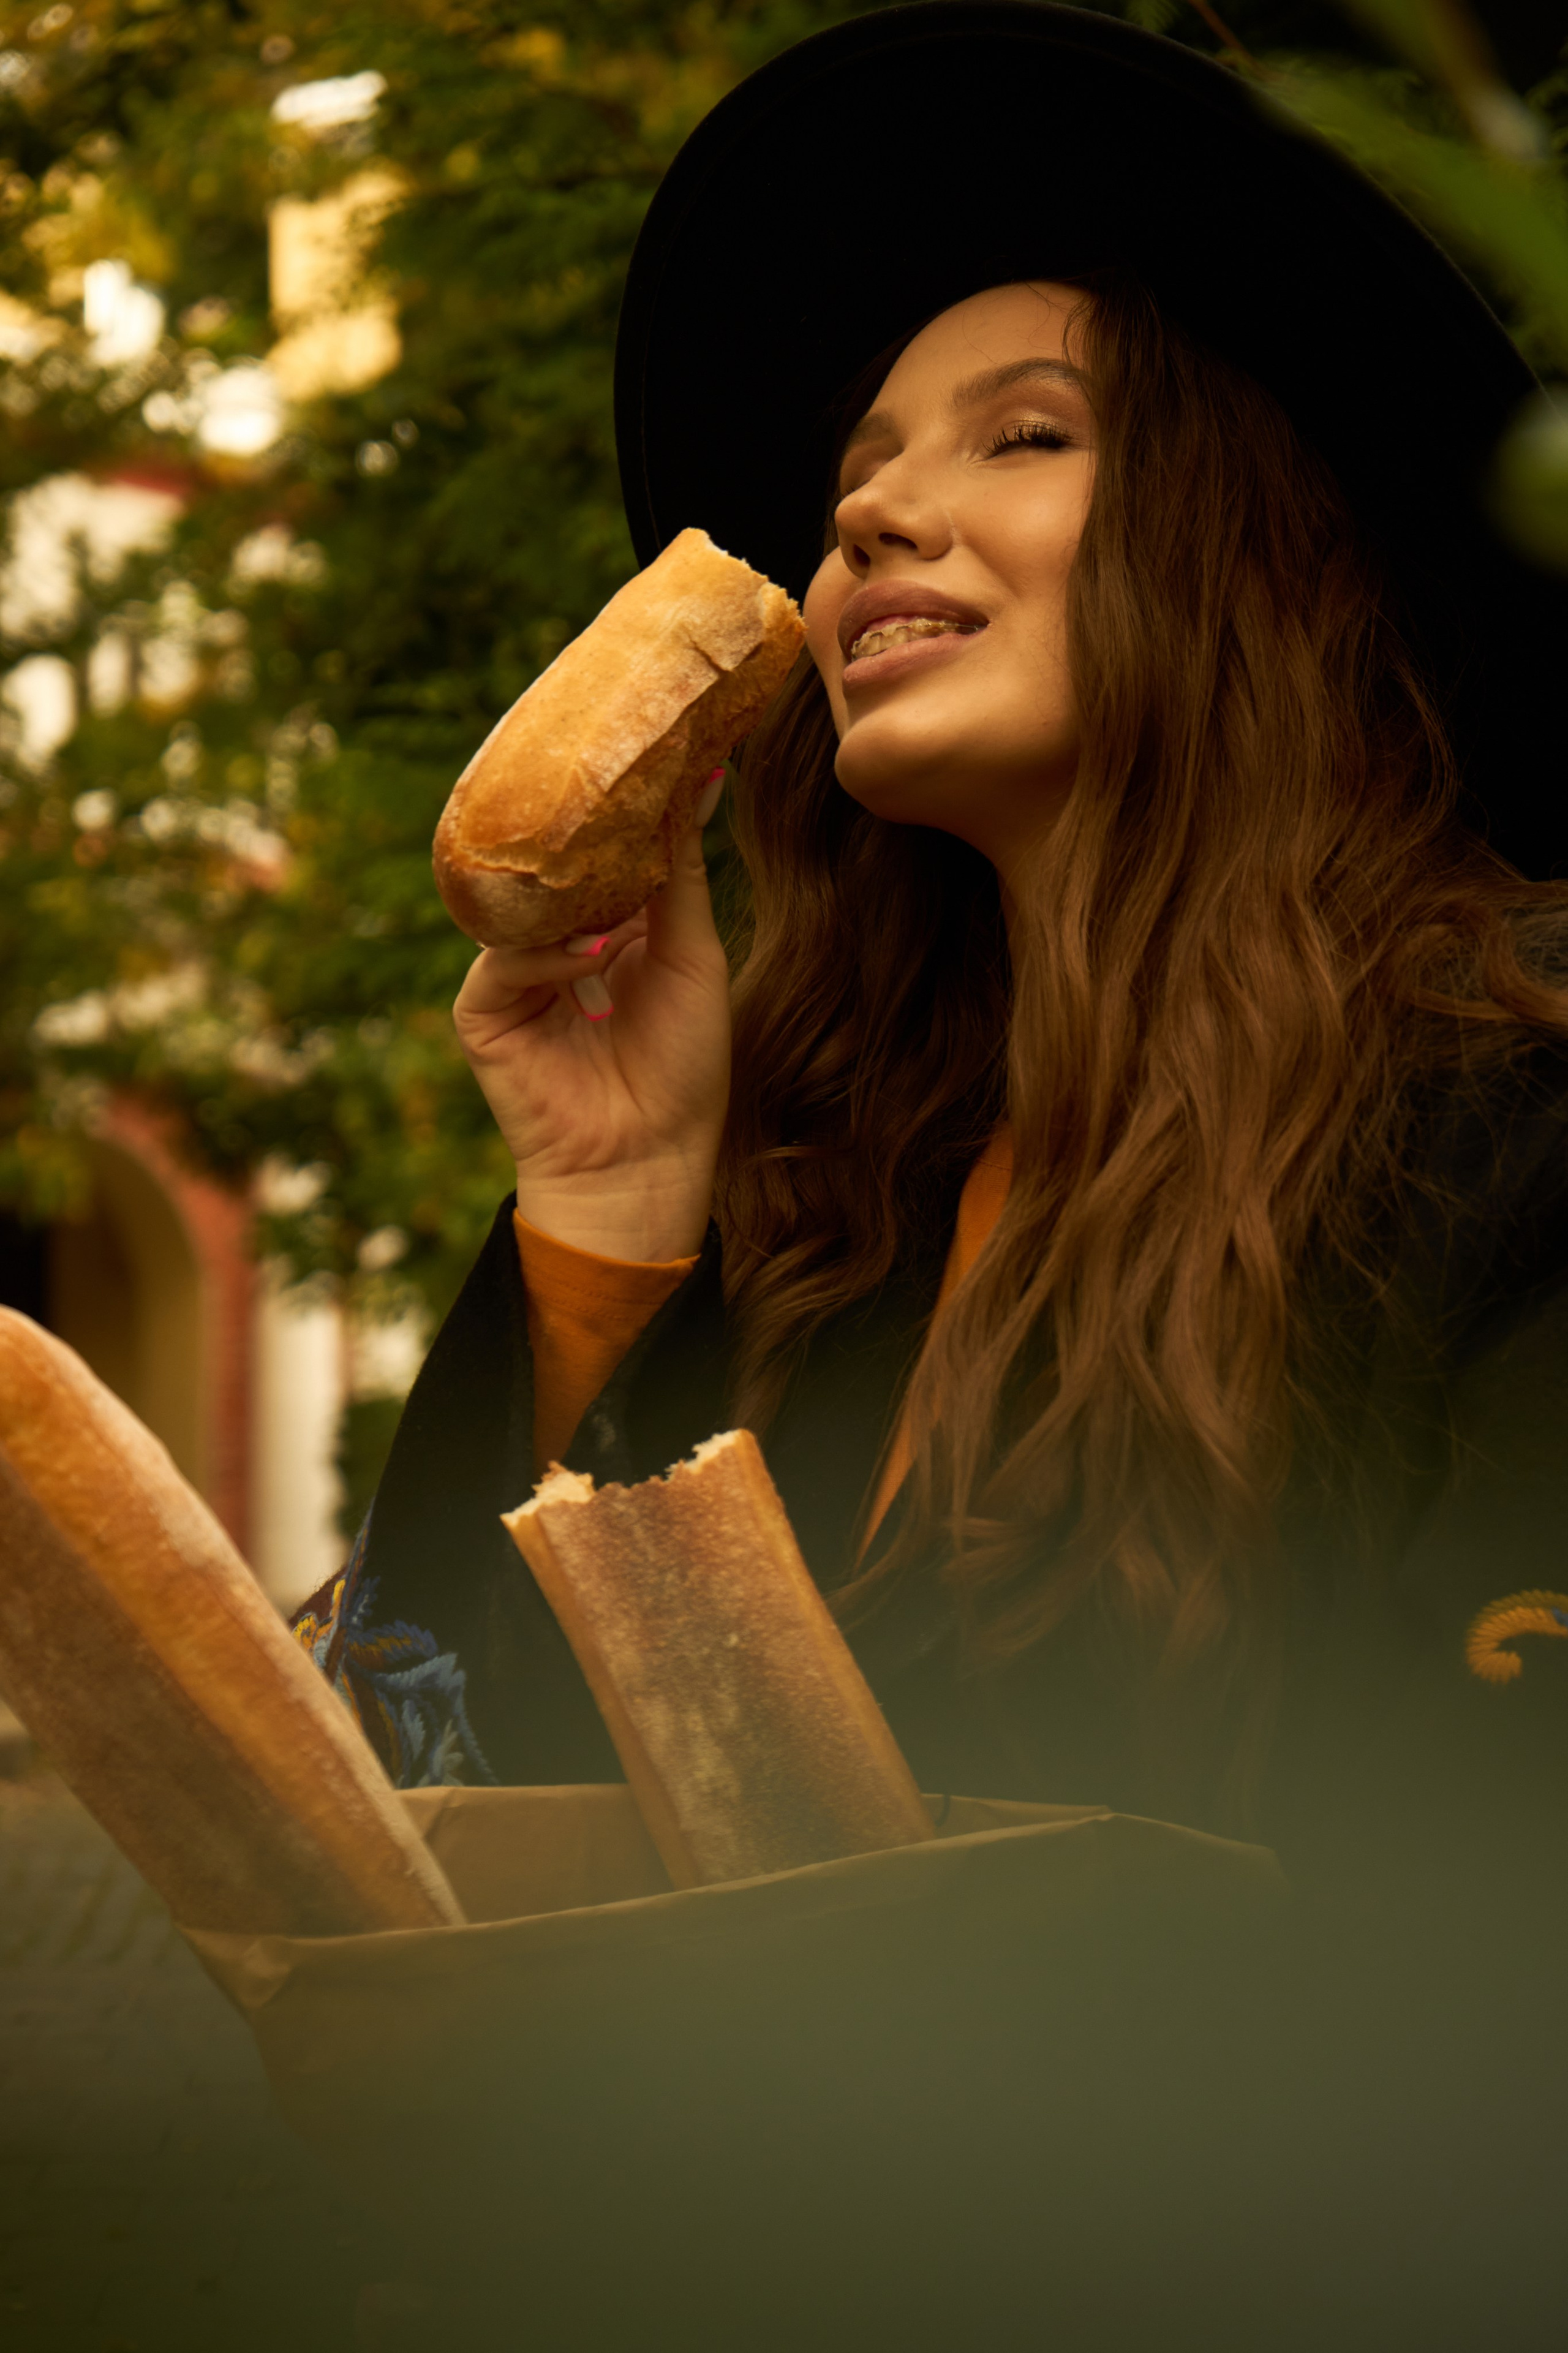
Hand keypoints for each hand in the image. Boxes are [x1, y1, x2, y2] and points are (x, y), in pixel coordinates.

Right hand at [452, 812, 730, 1262]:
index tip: (646, 756)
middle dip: (577, 837)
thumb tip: (706, 782)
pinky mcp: (484, 1015)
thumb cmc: (682, 1064)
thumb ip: (681, 874)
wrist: (649, 1157)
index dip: (616, 813)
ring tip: (612, 885)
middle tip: (608, 788)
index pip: (597, 855)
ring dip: (568, 898)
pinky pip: (501, 963)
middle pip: (551, 874)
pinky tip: (592, 957)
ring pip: (522, 911)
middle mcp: (554, 945)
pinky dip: (547, 957)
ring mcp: (513, 977)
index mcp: (606, 928)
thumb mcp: (692, 955)